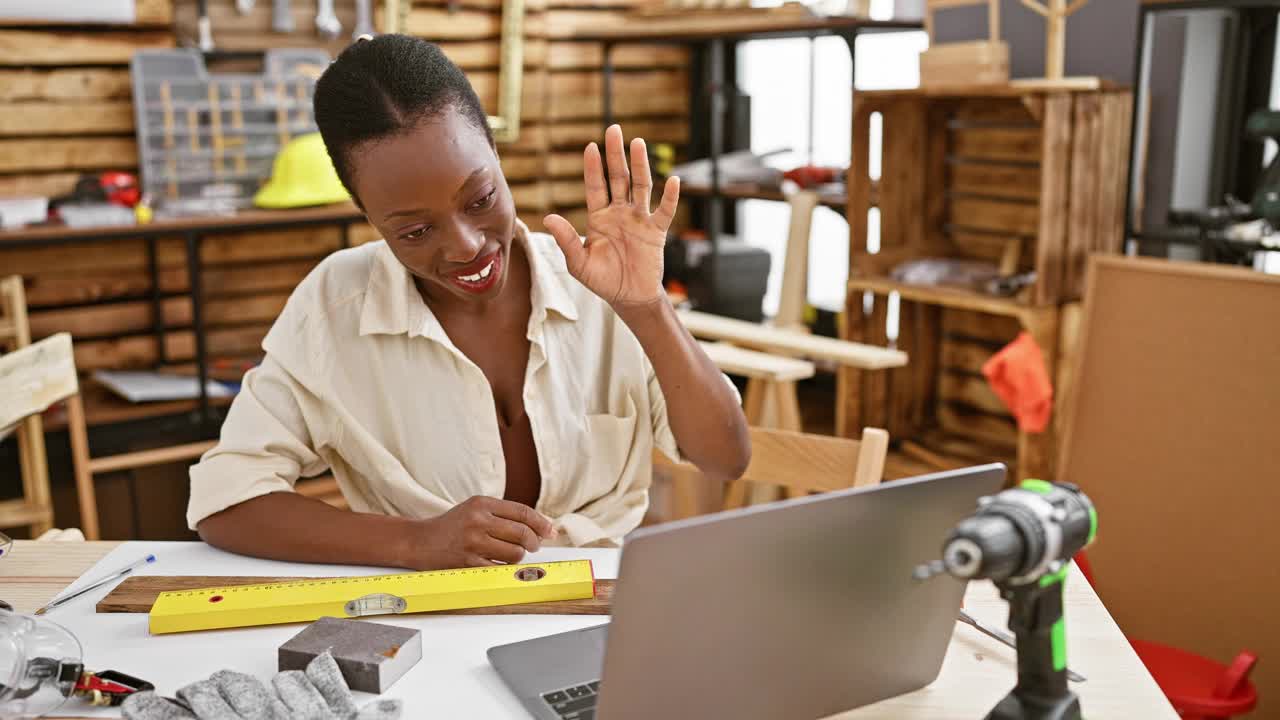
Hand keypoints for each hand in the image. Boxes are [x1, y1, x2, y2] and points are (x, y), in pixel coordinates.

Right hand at [404, 496, 555, 568]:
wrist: (419, 541)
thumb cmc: (451, 526)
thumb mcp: (475, 509)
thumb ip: (503, 514)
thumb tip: (539, 528)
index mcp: (482, 504)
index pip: (522, 512)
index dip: (541, 523)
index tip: (551, 531)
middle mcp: (478, 521)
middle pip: (522, 533)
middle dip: (534, 542)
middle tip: (534, 546)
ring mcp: (473, 542)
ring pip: (515, 553)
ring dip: (519, 556)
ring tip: (512, 554)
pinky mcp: (468, 562)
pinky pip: (500, 569)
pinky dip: (506, 569)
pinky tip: (501, 564)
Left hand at [543, 124, 679, 308]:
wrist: (628, 297)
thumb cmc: (602, 280)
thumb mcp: (579, 263)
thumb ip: (566, 240)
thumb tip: (548, 217)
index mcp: (598, 217)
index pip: (595, 186)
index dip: (593, 168)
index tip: (590, 147)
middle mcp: (619, 213)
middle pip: (618, 178)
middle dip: (616, 154)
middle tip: (614, 129)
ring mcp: (639, 219)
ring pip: (640, 187)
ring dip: (640, 165)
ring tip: (638, 143)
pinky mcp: (656, 231)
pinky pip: (665, 211)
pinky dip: (670, 197)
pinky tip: (673, 180)